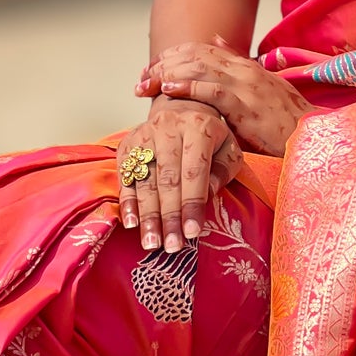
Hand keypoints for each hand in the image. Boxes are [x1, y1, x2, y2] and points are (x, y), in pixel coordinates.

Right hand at [116, 95, 241, 253]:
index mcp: (199, 127)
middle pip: (167, 179)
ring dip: (148, 215)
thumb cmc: (210, 138)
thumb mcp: (229, 149)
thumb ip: (223, 171)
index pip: (194, 171)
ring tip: (152, 243)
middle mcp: (169, 128)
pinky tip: (131, 223)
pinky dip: (128, 202)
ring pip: (145, 181)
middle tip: (172, 246)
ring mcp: (145, 135)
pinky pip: (125, 177)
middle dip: (169, 216)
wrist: (181, 108)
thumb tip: (209, 194)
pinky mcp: (127, 143)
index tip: (192, 232)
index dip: (192, 203)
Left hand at [136, 35, 307, 158]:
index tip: (152, 69)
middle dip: (164, 63)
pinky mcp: (245, 105)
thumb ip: (236, 68)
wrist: (309, 135)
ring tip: (147, 81)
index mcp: (244, 65)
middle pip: (195, 55)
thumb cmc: (282, 119)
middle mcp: (243, 69)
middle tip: (142, 77)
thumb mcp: (258, 89)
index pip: (201, 49)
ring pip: (199, 67)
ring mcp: (245, 85)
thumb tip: (215, 40)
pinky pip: (212, 90)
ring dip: (168, 73)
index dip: (173, 55)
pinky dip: (188, 86)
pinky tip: (169, 88)